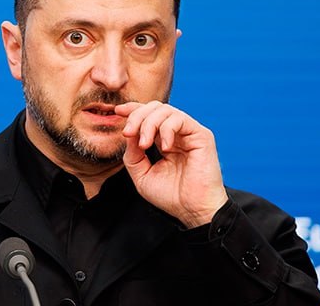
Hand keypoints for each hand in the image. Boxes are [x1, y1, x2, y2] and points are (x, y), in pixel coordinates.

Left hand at [115, 101, 228, 228]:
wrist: (192, 211)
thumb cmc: (171, 196)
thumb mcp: (141, 174)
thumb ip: (132, 153)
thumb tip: (128, 133)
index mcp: (163, 140)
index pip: (148, 115)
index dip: (133, 109)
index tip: (117, 111)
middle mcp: (177, 134)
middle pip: (154, 108)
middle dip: (136, 116)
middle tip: (127, 132)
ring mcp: (189, 133)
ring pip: (165, 110)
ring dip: (148, 123)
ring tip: (144, 144)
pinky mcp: (201, 135)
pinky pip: (180, 119)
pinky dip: (166, 129)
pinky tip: (164, 148)